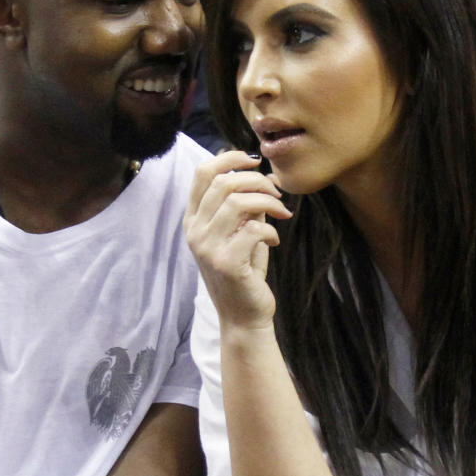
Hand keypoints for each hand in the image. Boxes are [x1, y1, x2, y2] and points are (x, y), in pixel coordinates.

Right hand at [184, 151, 291, 331]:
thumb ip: (245, 204)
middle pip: (222, 183)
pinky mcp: (226, 263)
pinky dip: (271, 230)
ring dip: (267, 202)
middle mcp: (195, 231)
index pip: (202, 173)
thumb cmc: (245, 270)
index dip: (229, 158)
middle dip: (256, 180)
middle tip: (276, 192)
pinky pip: (253, 229)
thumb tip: (261, 174)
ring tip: (281, 213)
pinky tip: (275, 241)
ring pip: (236, 201)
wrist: (244, 316)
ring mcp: (207, 248)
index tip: (254, 160)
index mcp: (193, 219)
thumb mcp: (241, 231)